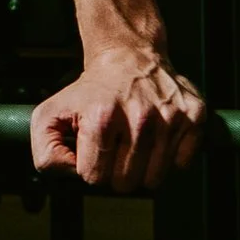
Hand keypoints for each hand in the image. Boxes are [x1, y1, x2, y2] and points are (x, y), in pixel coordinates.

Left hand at [31, 41, 207, 190]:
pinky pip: (181, 164)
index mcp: (102, 118)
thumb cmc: (89, 91)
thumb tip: (70, 175)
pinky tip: (156, 136)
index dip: (90, 168)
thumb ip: (46, 153)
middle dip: (116, 170)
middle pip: (126, 183)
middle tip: (114, 145)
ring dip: (141, 167)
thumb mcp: (49, 114)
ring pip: (153, 180)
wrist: (127, 56)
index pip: (95, 178)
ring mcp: (170, 117)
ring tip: (133, 141)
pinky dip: (169, 157)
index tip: (92, 148)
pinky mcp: (193, 116)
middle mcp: (140, 118)